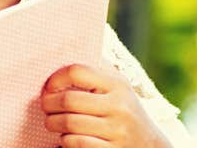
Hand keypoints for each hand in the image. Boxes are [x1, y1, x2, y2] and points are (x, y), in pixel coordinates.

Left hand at [39, 64, 170, 147]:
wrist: (150, 145)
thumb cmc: (123, 111)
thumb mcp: (117, 88)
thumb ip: (95, 73)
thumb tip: (60, 56)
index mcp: (118, 84)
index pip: (77, 72)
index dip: (55, 79)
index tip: (49, 87)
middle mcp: (119, 106)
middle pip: (68, 100)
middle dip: (48, 104)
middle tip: (45, 107)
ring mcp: (117, 130)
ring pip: (69, 123)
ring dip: (53, 123)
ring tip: (52, 122)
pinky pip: (76, 143)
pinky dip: (65, 140)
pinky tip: (66, 137)